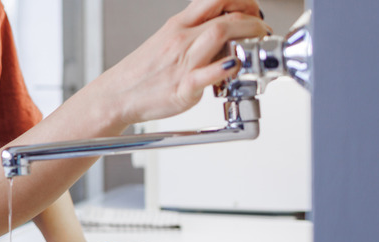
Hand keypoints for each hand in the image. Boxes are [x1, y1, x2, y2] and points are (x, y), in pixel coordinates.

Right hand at [96, 0, 269, 125]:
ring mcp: (182, 63)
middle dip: (253, 20)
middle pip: (225, 16)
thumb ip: (193, 32)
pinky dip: (223, 69)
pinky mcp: (182, 88)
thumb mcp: (166, 40)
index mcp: (178, 25)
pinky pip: (205, 75)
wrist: (116, 95)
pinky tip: (233, 66)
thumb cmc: (142, 73)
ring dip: (246, 36)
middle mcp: (181, 39)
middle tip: (262, 31)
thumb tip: (220, 27)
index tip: (253, 12)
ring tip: (257, 45)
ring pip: (219, 36)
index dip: (242, 1)